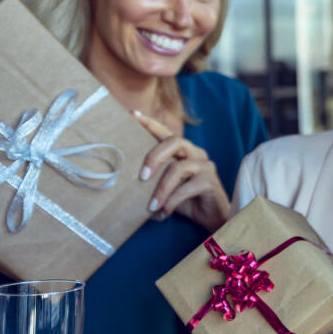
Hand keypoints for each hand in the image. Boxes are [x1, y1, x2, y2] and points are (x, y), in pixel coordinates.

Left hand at [133, 110, 229, 231]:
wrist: (211, 219)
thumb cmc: (185, 201)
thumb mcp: (164, 188)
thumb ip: (152, 181)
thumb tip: (122, 184)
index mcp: (182, 152)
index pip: (165, 133)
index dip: (149, 123)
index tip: (132, 114)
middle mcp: (195, 153)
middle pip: (174, 142)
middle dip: (154, 157)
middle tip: (141, 177)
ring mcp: (205, 166)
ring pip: (178, 168)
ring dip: (161, 189)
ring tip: (150, 206)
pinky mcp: (210, 181)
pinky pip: (186, 188)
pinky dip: (171, 202)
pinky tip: (163, 213)